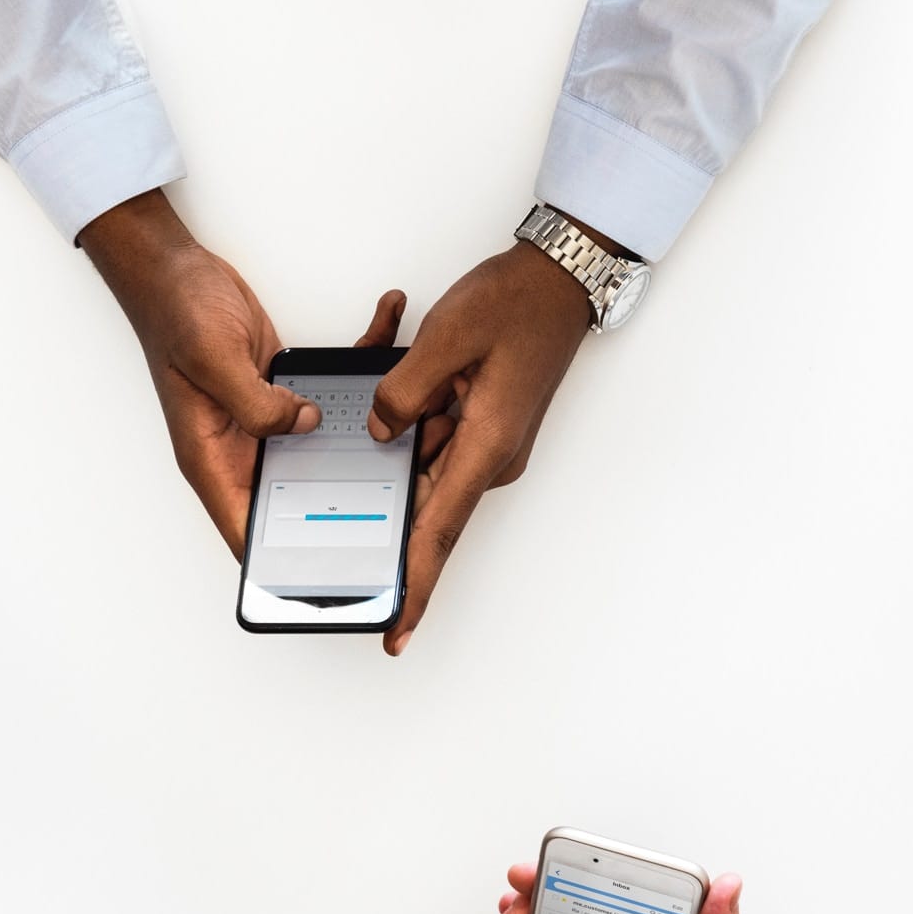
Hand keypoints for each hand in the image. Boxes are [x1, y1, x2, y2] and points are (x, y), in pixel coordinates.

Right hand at [79, 189, 403, 552]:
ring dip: (374, 428)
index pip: (250, 533)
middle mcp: (243, 448)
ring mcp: (269, 421)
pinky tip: (388, 337)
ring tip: (423, 411)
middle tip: (409, 489)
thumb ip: (256, 404)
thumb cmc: (175, 313)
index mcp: (214, 460)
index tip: (338, 578)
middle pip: (304, 496)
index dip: (287, 564)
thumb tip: (303, 426)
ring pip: (330, 445)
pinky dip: (364, 369)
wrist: (174, 268)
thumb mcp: (214, 360)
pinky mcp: (289, 392)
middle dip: (354, 496)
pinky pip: (335, 393)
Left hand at [365, 235, 597, 655]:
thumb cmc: (516, 304)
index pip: (439, 532)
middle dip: (394, 515)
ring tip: (410, 391)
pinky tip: (415, 380)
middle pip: (429, 507)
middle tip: (353, 528)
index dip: (415, 586)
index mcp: (486, 446)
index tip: (395, 631)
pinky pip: (437, 442)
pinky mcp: (485, 427)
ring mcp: (490, 444)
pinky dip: (416, 426)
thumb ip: (402, 392)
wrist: (559, 282)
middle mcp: (492, 457)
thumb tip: (380, 430)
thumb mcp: (446, 338)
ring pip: (427, 467)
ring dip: (404, 448)